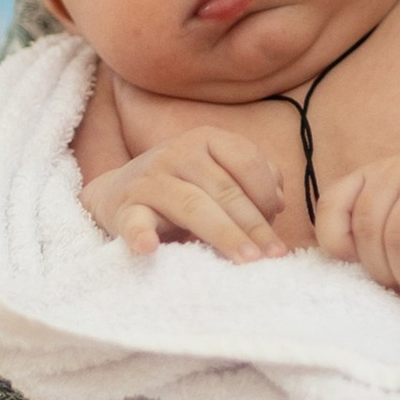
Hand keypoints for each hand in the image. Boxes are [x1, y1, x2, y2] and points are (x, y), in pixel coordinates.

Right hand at [85, 131, 287, 261]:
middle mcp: (177, 152)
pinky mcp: (124, 209)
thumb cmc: (183, 188)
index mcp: (206, 139)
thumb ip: (251, 180)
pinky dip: (141, 234)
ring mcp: (149, 179)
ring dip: (224, 234)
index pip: (247, 161)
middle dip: (254, 225)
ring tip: (246, 260)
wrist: (118, 194)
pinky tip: (149, 247)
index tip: (275, 225)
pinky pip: (135, 222)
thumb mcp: (217, 174)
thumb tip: (280, 200)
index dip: (267, 194)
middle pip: (225, 189)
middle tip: (272, 256)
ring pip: (193, 206)